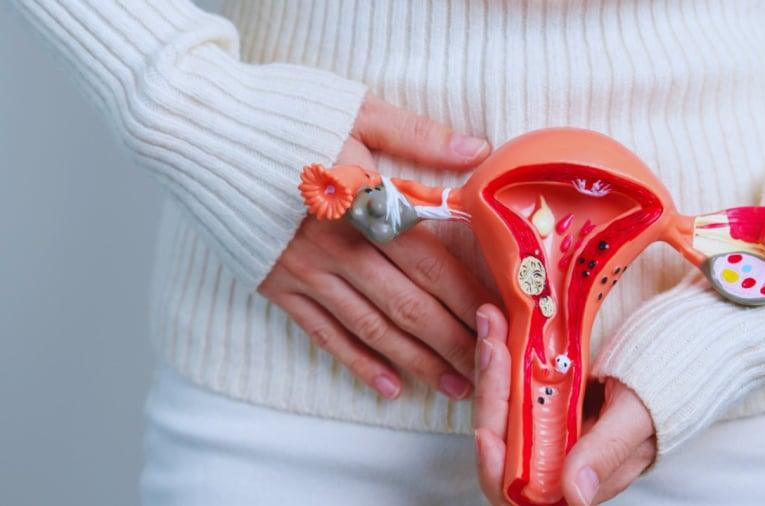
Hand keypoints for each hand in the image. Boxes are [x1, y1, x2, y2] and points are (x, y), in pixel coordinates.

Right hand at [259, 94, 491, 399]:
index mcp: (365, 205)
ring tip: (455, 387)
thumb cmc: (281, 114)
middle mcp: (339, 248)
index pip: (430, 261)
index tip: (498, 319)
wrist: (196, 129)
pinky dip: (358, 363)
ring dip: (418, 361)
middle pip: (409, 304)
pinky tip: (389, 386)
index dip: (467, 294)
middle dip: (453, 340)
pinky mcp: (276, 286)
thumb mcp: (356, 108)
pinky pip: (324, 334)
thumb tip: (479, 152)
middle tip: (490, 368)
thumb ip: (420, 136)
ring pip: (373, 328)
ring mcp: (305, 272)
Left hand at [473, 304, 655, 504]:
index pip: (516, 486)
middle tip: (491, 344)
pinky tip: (499, 325)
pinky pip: (510, 383)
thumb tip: (575, 494)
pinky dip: (504, 355)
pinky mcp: (541, 395)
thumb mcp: (636, 419)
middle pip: (500, 440)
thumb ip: (606, 452)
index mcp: (570, 479)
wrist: (673, 363)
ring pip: (500, 406)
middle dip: (490, 394)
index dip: (495, 466)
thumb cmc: (660, 397)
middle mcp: (549, 456)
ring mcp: (543, 423)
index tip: (486, 434)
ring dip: (491, 367)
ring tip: (492, 323)